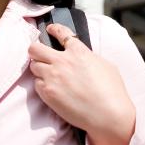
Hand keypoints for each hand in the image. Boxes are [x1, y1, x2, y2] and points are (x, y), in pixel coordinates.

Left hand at [28, 23, 135, 144]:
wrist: (108, 115)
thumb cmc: (112, 91)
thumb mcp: (105, 64)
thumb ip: (89, 56)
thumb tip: (83, 56)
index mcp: (78, 51)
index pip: (60, 32)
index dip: (53, 29)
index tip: (50, 29)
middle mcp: (62, 61)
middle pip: (35, 48)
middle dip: (36, 49)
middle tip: (39, 53)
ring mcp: (52, 77)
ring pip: (33, 65)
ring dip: (39, 67)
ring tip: (46, 73)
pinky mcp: (47, 93)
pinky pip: (36, 83)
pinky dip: (41, 84)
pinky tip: (50, 87)